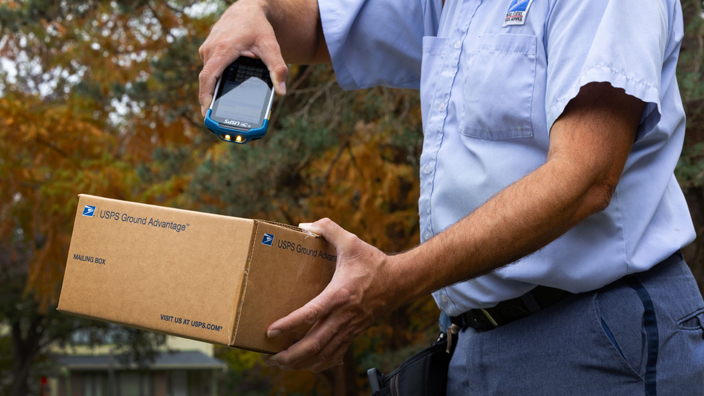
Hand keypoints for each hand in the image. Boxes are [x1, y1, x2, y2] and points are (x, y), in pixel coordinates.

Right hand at [198, 0, 287, 116]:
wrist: (248, 9)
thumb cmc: (258, 27)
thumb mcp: (271, 46)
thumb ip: (278, 69)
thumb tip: (281, 91)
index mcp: (223, 49)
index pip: (208, 76)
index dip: (205, 96)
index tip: (206, 111)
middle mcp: (210, 49)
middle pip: (207, 80)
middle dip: (210, 99)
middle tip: (215, 118)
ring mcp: (207, 49)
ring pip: (208, 75)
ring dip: (213, 90)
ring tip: (220, 108)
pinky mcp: (207, 50)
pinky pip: (209, 69)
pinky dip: (215, 80)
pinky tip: (223, 91)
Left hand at [265, 218, 397, 371]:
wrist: (400, 282)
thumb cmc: (374, 263)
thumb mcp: (351, 241)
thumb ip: (328, 229)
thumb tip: (304, 224)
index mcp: (339, 294)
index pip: (311, 313)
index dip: (290, 324)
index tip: (271, 331)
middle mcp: (343, 316)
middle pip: (314, 344)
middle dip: (290, 356)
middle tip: (270, 358)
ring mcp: (349, 327)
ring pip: (323, 354)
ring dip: (301, 363)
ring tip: (282, 364)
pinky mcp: (354, 333)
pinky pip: (336, 354)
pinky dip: (320, 363)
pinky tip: (309, 365)